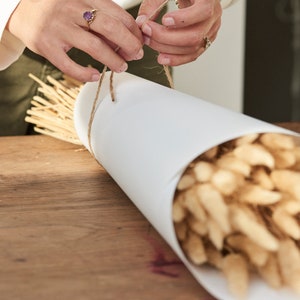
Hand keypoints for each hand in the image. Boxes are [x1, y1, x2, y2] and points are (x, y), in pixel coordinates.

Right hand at [7, 0, 143, 81]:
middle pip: (110, 28)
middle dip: (129, 44)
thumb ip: (101, 19)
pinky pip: (69, 65)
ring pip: (94, 47)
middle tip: (136, 55)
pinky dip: (85, 74)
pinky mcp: (46, 45)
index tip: (140, 42)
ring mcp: (57, 28)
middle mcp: (71, 9)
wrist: (20, 9)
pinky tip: (94, 76)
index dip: (133, 31)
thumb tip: (127, 41)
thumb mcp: (80, 5)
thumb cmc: (58, 9)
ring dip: (113, 60)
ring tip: (122, 67)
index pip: (117, 14)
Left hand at [136, 0, 221, 65]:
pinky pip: (192, 56)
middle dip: (166, 38)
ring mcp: (210, 31)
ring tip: (150, 42)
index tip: (165, 20)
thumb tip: (141, 22)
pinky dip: (176, 59)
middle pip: (194, 36)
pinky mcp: (204, 42)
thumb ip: (153, 3)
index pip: (203, 11)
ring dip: (168, 49)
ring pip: (192, 49)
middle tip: (147, 32)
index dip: (183, 19)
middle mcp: (213, 17)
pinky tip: (163, 57)